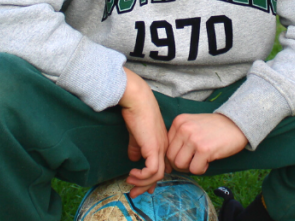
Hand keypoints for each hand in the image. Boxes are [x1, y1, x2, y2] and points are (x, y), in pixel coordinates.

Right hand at [119, 68, 167, 197]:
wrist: (138, 100)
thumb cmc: (136, 112)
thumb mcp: (136, 134)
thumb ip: (136, 147)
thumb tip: (133, 159)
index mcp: (162, 143)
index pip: (163, 166)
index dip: (153, 178)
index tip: (143, 186)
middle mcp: (164, 147)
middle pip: (162, 173)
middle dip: (147, 185)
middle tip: (135, 193)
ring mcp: (160, 148)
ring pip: (158, 174)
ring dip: (143, 182)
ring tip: (130, 181)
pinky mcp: (154, 148)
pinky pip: (153, 170)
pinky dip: (142, 176)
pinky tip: (132, 173)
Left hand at [166, 113, 247, 174]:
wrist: (237, 123)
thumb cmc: (215, 127)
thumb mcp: (192, 124)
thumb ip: (180, 137)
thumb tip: (168, 161)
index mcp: (179, 122)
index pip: (166, 146)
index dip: (174, 156)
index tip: (185, 157)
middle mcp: (184, 129)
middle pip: (170, 157)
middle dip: (180, 164)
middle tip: (192, 162)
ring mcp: (193, 139)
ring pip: (180, 164)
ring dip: (190, 167)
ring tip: (200, 162)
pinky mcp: (204, 150)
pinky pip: (194, 169)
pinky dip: (201, 169)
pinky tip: (208, 162)